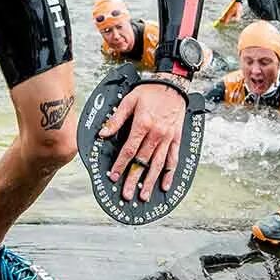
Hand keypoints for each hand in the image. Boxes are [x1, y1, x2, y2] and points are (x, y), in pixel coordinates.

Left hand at [100, 82, 187, 202]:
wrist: (173, 84)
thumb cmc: (150, 91)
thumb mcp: (129, 100)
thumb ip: (116, 119)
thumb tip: (103, 134)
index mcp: (143, 125)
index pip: (129, 150)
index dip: (120, 165)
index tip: (113, 176)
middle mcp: (156, 134)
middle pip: (143, 161)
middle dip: (133, 179)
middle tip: (127, 194)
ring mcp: (168, 138)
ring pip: (158, 164)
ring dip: (150, 182)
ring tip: (144, 195)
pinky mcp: (176, 138)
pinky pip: (173, 159)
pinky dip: (169, 173)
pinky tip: (165, 185)